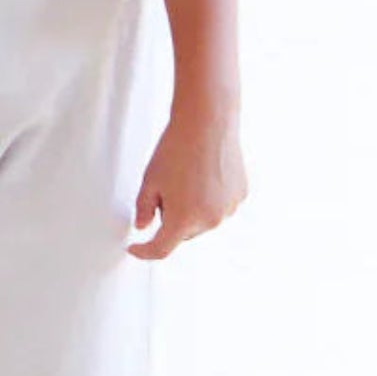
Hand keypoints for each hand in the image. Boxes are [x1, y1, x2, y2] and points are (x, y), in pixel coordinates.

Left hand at [128, 99, 247, 258]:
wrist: (206, 124)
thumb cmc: (176, 149)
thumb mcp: (149, 181)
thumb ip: (143, 209)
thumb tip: (143, 225)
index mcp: (183, 220)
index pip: (161, 249)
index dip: (145, 251)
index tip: (136, 248)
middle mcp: (210, 220)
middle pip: (183, 233)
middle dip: (170, 219)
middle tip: (164, 189)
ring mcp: (228, 209)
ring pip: (202, 221)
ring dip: (191, 210)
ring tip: (186, 177)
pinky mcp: (240, 196)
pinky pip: (219, 207)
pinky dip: (209, 199)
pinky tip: (203, 175)